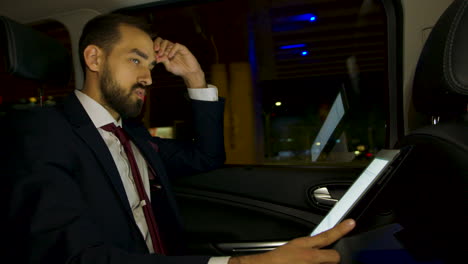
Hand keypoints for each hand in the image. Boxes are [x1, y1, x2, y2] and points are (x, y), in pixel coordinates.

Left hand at [153, 37, 205, 87]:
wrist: (189, 72)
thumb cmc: (179, 69)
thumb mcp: (168, 66)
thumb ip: (163, 61)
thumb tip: (155, 58)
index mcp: (165, 52)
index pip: (158, 45)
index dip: (154, 46)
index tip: (153, 52)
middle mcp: (169, 48)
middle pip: (161, 41)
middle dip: (157, 45)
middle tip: (157, 51)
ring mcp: (175, 48)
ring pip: (167, 42)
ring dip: (163, 47)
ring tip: (162, 54)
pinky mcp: (182, 48)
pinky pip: (176, 45)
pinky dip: (172, 50)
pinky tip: (170, 56)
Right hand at [229, 219, 355, 263]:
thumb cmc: (274, 260)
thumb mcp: (291, 246)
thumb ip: (306, 245)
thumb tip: (315, 244)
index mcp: (304, 246)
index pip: (327, 235)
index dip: (341, 229)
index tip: (351, 223)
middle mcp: (311, 258)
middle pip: (335, 256)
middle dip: (330, 257)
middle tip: (319, 259)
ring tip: (306, 263)